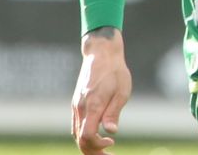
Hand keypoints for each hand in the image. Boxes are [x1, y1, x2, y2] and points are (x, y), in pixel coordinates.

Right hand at [70, 28, 131, 152]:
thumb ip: (114, 112)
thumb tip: (111, 132)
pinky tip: (95, 136)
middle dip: (92, 151)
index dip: (98, 145)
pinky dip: (84, 135)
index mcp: (92, 105)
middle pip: (79, 139)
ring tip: (103, 148)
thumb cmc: (115, 71)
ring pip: (76, 134)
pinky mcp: (77, 103)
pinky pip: (76, 125)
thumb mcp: (122, 91)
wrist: (101, 53)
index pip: (87, 136)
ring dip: (88, 145)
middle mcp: (81, 108)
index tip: (112, 142)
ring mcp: (76, 106)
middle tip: (108, 154)